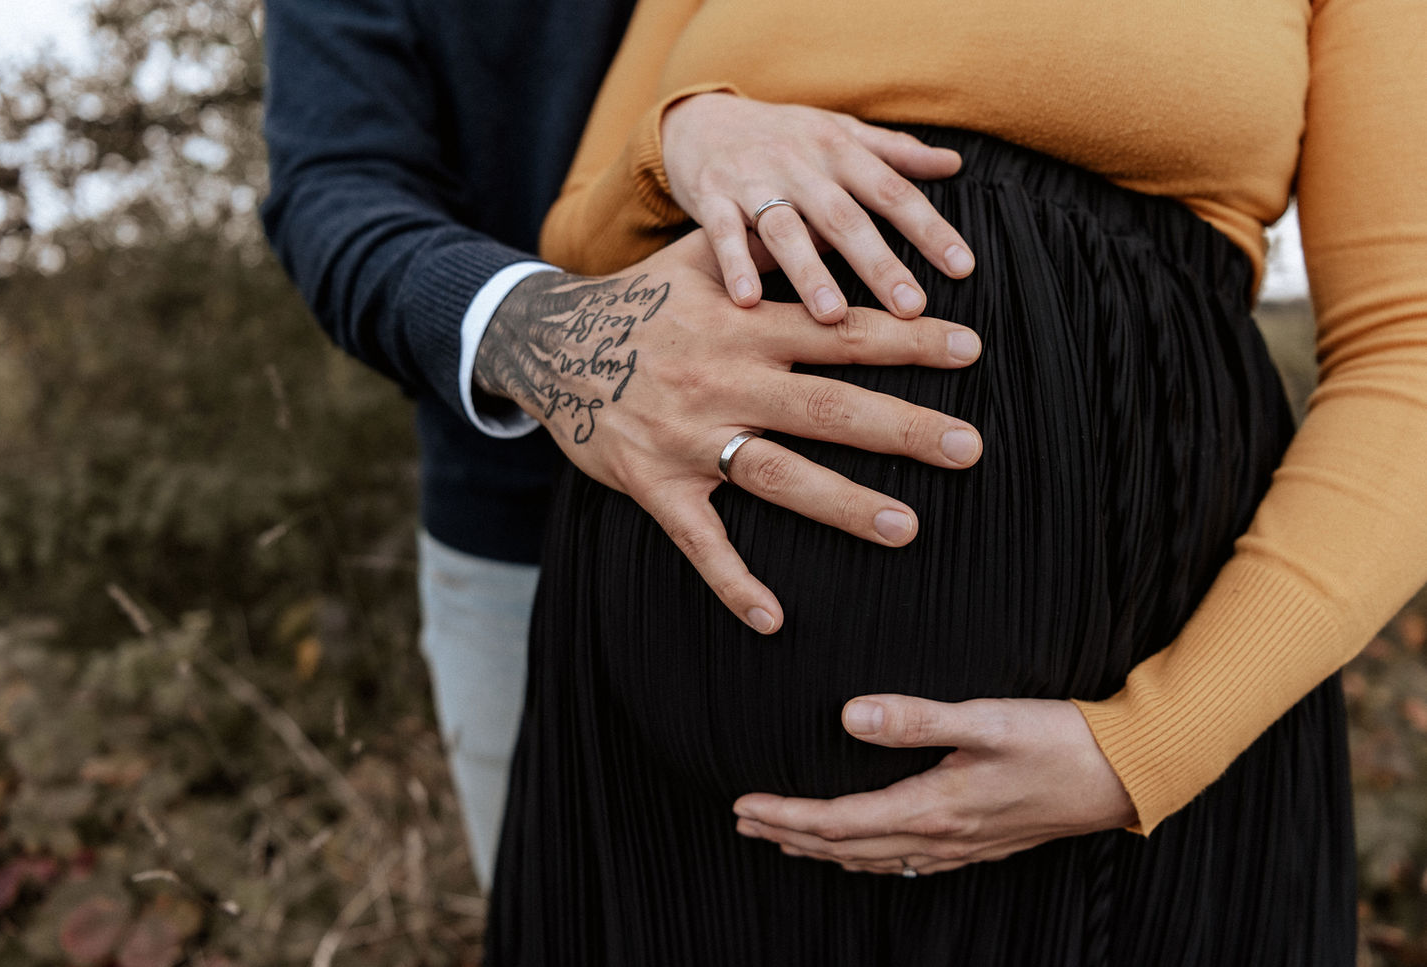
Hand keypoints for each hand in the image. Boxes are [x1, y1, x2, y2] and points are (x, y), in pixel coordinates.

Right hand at [473, 231, 982, 633]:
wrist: (546, 345)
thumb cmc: (638, 301)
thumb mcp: (694, 258)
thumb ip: (761, 245)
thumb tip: (825, 221)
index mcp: (741, 326)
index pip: (837, 331)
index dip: (906, 339)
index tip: (971, 347)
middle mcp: (723, 380)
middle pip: (824, 405)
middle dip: (900, 426)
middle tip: (970, 447)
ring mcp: (688, 438)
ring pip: (775, 473)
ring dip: (842, 503)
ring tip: (907, 527)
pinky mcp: (654, 484)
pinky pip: (697, 540)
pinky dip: (732, 580)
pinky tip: (773, 618)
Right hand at [661, 92, 974, 322]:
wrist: (699, 119)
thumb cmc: (782, 135)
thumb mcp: (838, 131)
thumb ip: (893, 151)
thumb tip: (952, 163)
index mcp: (837, 149)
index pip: (892, 190)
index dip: (929, 227)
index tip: (962, 267)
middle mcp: (798, 163)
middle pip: (844, 217)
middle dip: (878, 262)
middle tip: (911, 307)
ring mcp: (751, 180)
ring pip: (785, 229)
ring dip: (809, 273)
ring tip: (834, 316)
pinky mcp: (709, 197)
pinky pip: (722, 234)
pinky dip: (735, 266)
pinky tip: (749, 302)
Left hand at [732, 695, 1137, 872]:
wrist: (1125, 776)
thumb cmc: (1060, 741)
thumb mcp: (987, 718)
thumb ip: (916, 717)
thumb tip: (849, 716)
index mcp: (934, 807)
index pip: (840, 821)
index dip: (786, 814)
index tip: (743, 804)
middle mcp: (941, 837)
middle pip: (846, 847)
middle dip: (789, 834)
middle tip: (744, 822)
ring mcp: (960, 846)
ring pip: (872, 858)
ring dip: (820, 849)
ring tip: (782, 836)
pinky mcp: (977, 843)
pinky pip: (903, 861)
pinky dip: (864, 856)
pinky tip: (858, 851)